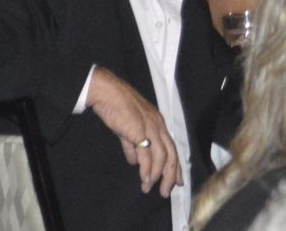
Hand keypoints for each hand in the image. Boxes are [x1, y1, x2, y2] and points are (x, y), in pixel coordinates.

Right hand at [86, 67, 181, 196]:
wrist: (108, 93)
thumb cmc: (118, 108)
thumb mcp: (128, 129)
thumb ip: (132, 146)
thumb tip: (134, 163)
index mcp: (158, 124)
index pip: (172, 148)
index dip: (176, 166)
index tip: (177, 181)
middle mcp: (159, 126)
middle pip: (172, 154)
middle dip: (171, 175)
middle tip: (167, 191)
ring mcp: (151, 128)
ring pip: (162, 156)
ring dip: (158, 175)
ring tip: (150, 188)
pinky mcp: (139, 131)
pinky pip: (147, 154)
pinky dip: (148, 169)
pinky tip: (145, 179)